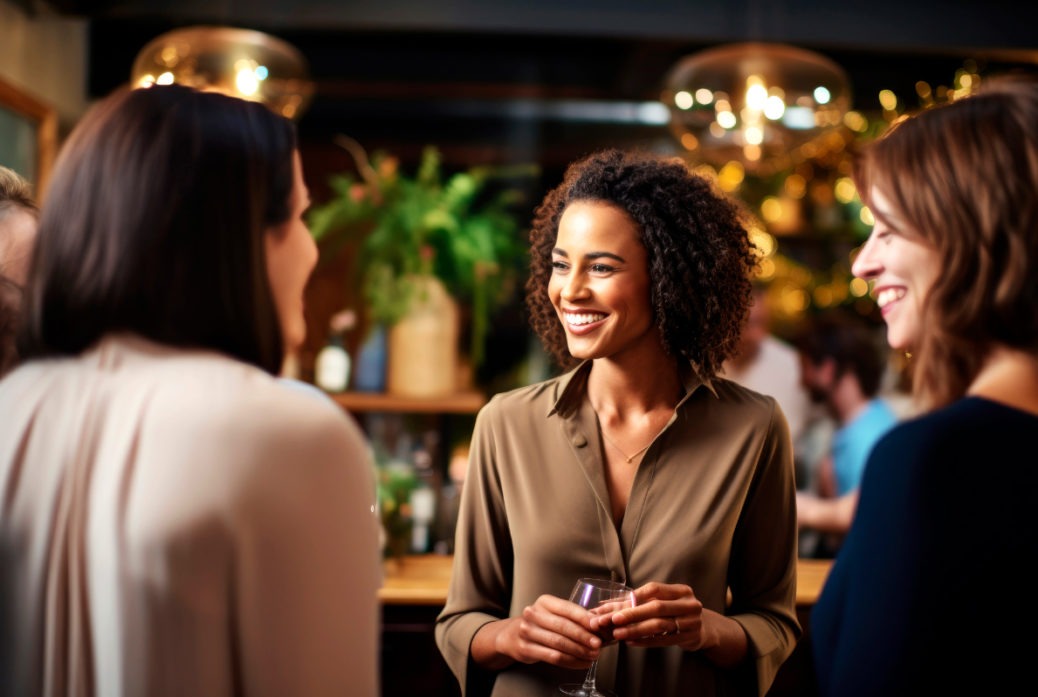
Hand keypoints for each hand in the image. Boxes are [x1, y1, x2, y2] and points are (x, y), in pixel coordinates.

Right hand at [483, 593, 603, 669]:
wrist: (513, 635)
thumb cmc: (541, 623)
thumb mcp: (555, 614)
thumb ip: (575, 617)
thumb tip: (599, 622)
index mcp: (544, 602)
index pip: (567, 609)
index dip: (584, 618)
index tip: (598, 626)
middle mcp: (533, 614)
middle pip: (563, 627)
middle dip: (583, 637)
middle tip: (598, 644)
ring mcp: (527, 631)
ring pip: (558, 643)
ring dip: (579, 651)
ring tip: (593, 655)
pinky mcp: (526, 649)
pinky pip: (552, 657)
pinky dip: (571, 661)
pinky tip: (582, 663)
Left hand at [608, 581, 703, 649]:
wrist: (704, 628)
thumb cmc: (676, 611)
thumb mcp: (663, 601)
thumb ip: (637, 602)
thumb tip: (604, 605)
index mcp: (681, 590)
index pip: (655, 589)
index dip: (635, 596)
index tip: (616, 603)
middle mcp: (689, 604)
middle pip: (657, 607)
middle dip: (632, 614)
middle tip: (613, 620)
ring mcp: (692, 621)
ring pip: (660, 625)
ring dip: (636, 629)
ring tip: (618, 634)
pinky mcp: (690, 638)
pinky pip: (664, 640)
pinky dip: (646, 641)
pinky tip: (631, 642)